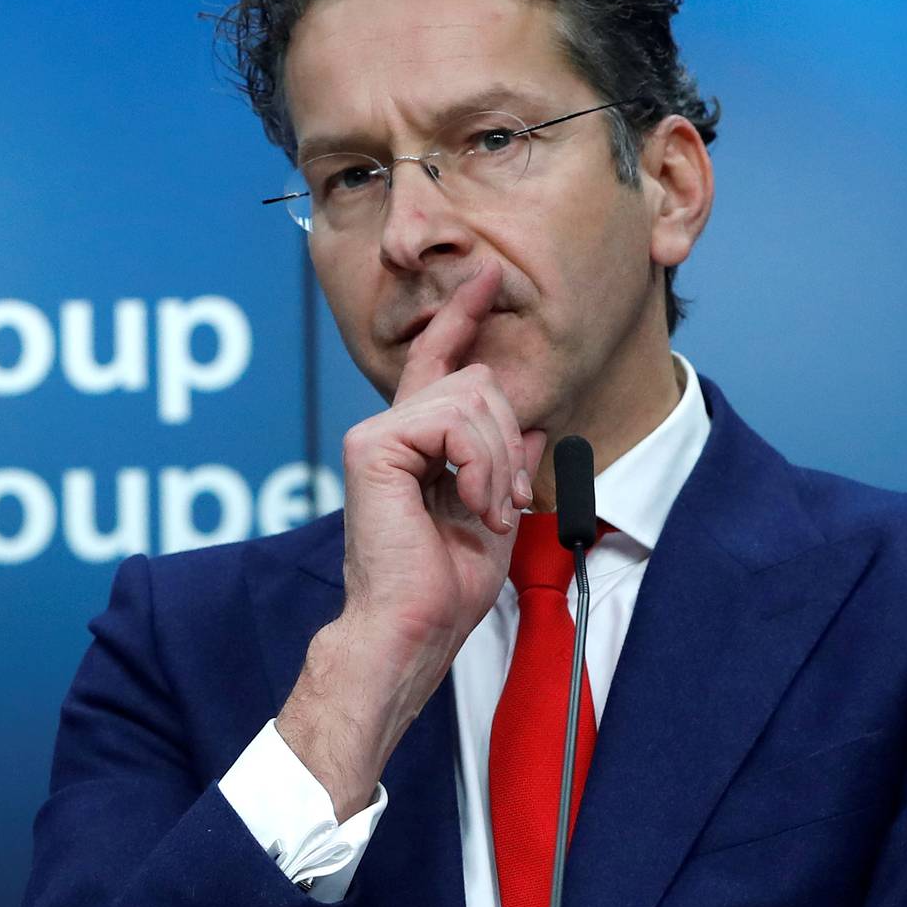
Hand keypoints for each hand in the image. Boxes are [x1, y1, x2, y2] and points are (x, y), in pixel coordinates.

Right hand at [279, 265, 544, 816]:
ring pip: (473, 398)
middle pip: (478, 382)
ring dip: (498, 460)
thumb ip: (505, 461)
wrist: (412, 627)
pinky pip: (454, 422)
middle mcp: (389, 432)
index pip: (441, 366)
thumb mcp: (493, 510)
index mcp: (414, 446)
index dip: (463, 320)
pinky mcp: (373, 447)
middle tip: (502, 501)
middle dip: (509, 440)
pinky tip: (471, 504)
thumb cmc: (444, 587)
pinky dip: (480, 464)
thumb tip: (534, 425)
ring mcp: (377, 436)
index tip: (486, 280)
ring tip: (486, 510)